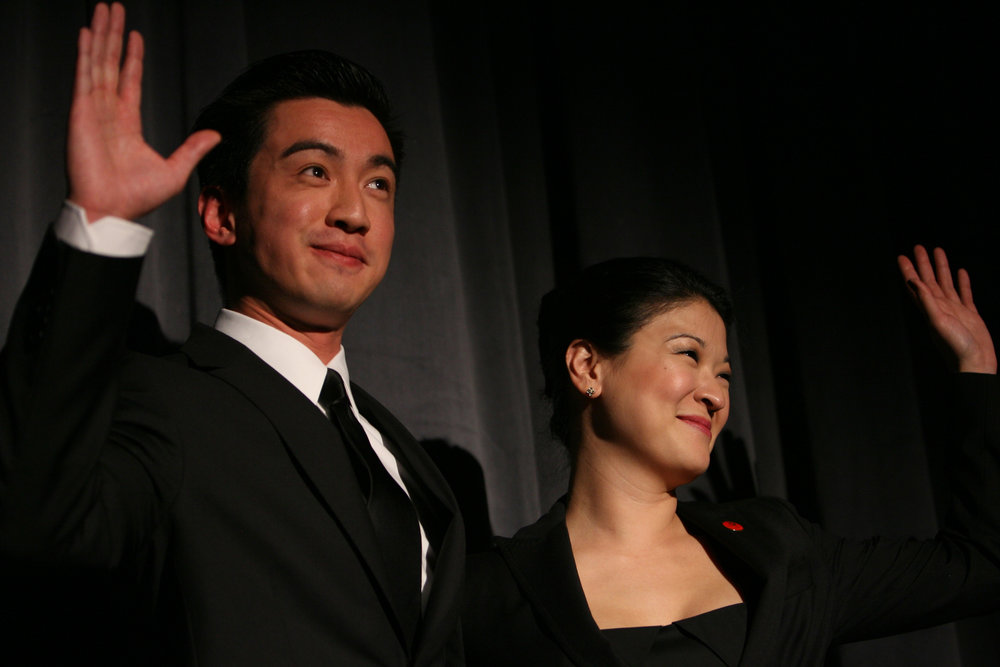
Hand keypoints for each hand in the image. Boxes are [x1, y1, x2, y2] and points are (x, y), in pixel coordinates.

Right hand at [66, 3, 219, 221]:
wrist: (113, 210)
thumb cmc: (137, 198)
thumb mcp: (175, 170)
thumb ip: (193, 149)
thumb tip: (215, 135)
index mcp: (127, 124)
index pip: (129, 80)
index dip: (132, 57)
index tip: (136, 36)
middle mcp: (108, 112)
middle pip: (110, 63)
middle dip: (113, 35)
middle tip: (115, 8)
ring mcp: (93, 110)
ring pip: (97, 62)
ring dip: (100, 35)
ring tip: (104, 9)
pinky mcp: (82, 113)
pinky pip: (84, 76)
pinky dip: (84, 54)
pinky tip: (86, 33)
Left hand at [898, 245, 996, 373]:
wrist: (976, 363)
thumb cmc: (956, 347)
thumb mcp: (938, 322)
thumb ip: (926, 302)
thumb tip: (913, 281)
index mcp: (930, 308)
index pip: (916, 285)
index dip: (908, 270)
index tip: (902, 256)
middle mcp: (940, 307)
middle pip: (929, 280)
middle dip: (923, 263)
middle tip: (918, 246)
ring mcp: (955, 310)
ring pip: (946, 283)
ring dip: (941, 268)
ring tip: (938, 251)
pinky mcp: (970, 314)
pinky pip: (965, 293)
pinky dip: (962, 282)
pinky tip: (961, 272)